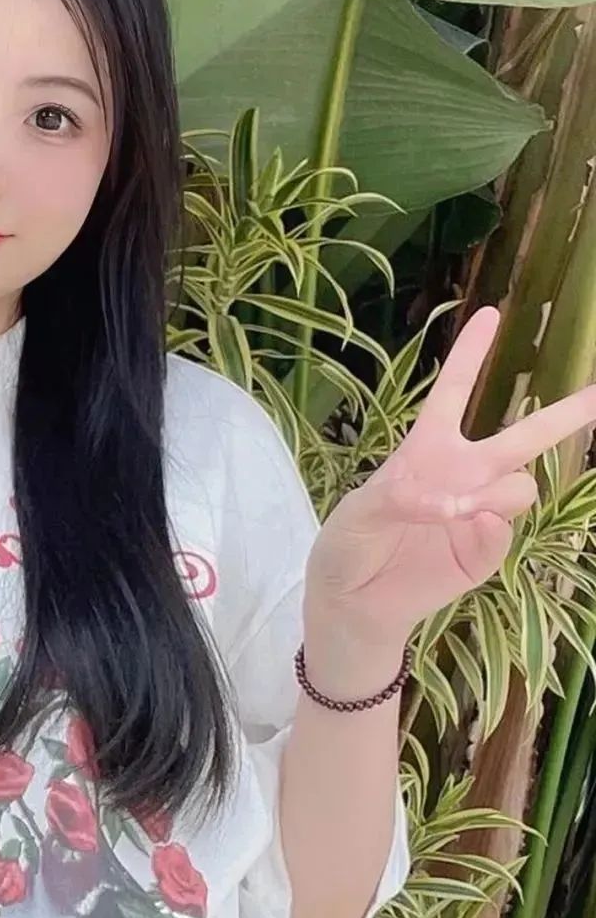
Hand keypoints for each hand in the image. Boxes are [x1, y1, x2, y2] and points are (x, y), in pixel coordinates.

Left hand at [306, 307, 595, 653]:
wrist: (352, 603)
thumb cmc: (349, 544)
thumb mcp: (360, 510)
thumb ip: (403, 496)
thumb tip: (459, 503)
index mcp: (427, 450)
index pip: (453, 394)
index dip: (470, 356)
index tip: (490, 314)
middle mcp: (463, 475)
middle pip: (524, 437)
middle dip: (568, 414)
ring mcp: (479, 515)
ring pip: (521, 487)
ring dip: (500, 491)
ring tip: (462, 508)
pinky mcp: (484, 554)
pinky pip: (504, 533)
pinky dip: (488, 528)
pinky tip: (464, 527)